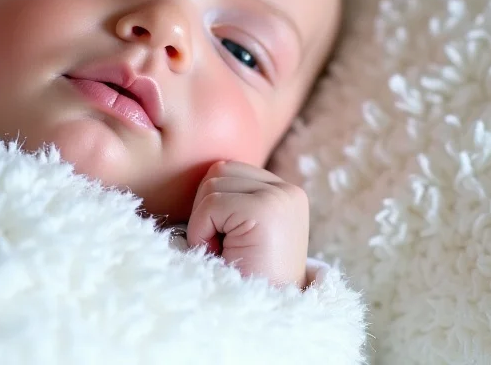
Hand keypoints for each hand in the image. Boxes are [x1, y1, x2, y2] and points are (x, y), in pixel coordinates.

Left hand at [186, 160, 309, 286]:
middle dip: (208, 210)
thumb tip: (203, 176)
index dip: (214, 206)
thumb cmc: (244, 278)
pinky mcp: (266, 210)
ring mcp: (279, 198)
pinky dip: (203, 231)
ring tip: (224, 251)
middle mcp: (287, 190)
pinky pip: (211, 205)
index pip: (228, 170)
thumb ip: (232, 200)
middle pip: (219, 172)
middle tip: (223, 247)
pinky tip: (220, 254)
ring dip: (204, 222)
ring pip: (212, 185)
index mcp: (284, 192)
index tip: (228, 240)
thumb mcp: (242, 231)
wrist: (264, 319)